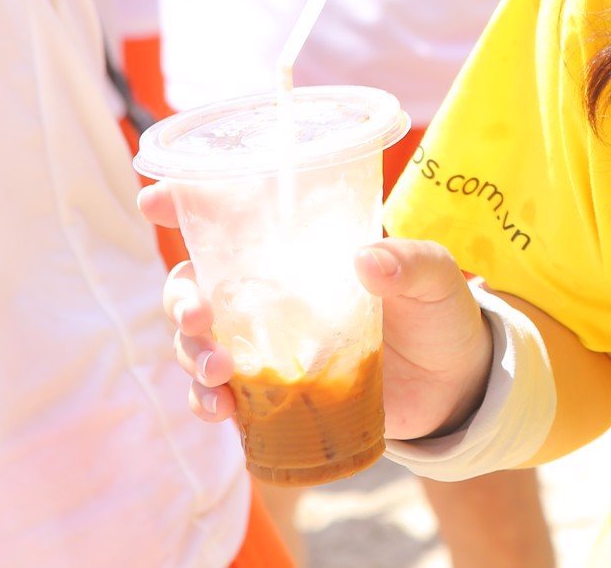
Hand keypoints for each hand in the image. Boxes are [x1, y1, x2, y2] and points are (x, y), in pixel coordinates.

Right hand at [140, 184, 493, 441]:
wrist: (454, 386)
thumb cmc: (439, 314)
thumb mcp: (436, 278)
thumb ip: (410, 263)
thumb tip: (366, 260)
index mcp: (301, 249)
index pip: (233, 218)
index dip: (185, 203)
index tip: (156, 201)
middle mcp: (271, 293)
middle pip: (195, 284)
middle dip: (179, 298)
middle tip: (198, 317)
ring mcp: (266, 344)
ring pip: (197, 342)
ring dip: (191, 354)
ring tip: (218, 372)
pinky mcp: (271, 392)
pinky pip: (220, 396)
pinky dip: (208, 402)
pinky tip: (221, 410)